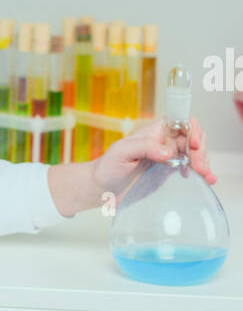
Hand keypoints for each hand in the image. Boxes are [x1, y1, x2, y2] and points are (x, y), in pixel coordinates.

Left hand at [93, 116, 215, 197]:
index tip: (194, 144)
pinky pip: (191, 169)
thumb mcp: (121, 152)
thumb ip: (144, 147)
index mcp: (156, 131)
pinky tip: (207, 180)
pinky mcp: (171, 173)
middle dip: (200, 151)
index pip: (181, 122)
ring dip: (204, 163)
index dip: (193, 129)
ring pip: (195, 154)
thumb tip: (168, 152)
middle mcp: (165, 142)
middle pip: (193, 139)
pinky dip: (201, 173)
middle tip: (199, 167)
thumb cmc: (108, 166)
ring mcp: (170, 158)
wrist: (102, 188)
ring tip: (206, 176)